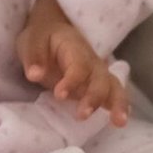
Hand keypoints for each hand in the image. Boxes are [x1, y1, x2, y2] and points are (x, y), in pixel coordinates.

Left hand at [17, 0, 129, 125]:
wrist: (54, 30)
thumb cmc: (42, 37)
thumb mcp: (32, 40)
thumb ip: (34, 58)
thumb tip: (34, 75)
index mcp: (75, 47)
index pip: (78, 65)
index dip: (71, 81)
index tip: (59, 95)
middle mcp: (92, 60)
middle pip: (100, 79)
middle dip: (94, 97)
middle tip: (82, 115)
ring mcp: (98, 73)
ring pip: (113, 87)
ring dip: (117, 104)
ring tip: (119, 122)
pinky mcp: (98, 85)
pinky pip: (114, 94)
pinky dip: (119, 106)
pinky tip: (120, 121)